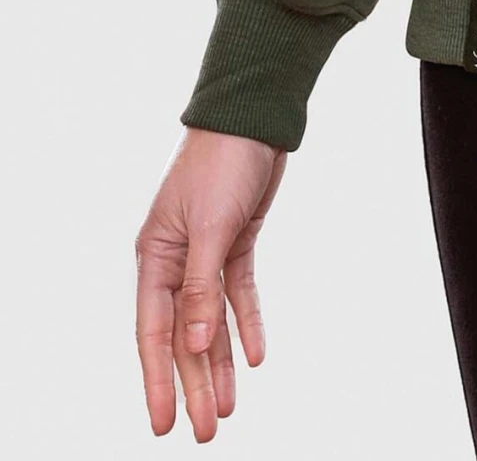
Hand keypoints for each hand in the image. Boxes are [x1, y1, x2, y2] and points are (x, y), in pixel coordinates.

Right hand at [135, 126, 287, 439]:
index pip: (154, 333)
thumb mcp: (211, 228)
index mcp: (155, 257)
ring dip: (219, 364)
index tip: (162, 425)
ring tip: (228, 409)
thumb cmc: (222, 162)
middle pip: (183, 336)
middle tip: (206, 432)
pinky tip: (254, 357)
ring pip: (211, 322)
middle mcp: (176, 260)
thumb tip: (192, 346)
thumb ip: (200, 289)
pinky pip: (238, 294)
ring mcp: (206, 252)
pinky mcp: (236, 241)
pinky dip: (246, 323)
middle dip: (193, 385)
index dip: (158, 381)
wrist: (252, 116)